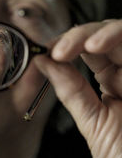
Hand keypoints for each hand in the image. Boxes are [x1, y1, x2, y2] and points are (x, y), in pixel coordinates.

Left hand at [35, 20, 121, 157]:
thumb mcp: (94, 124)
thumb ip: (71, 91)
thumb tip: (44, 63)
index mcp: (113, 82)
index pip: (89, 50)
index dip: (67, 44)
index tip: (48, 50)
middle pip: (104, 35)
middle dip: (79, 36)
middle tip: (58, 50)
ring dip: (100, 32)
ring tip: (81, 47)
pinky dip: (118, 35)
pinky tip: (98, 45)